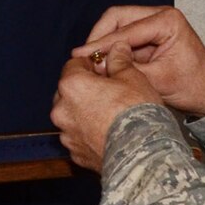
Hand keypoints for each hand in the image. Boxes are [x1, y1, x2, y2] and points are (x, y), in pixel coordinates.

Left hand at [51, 48, 160, 171]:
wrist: (142, 155)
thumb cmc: (138, 114)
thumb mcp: (133, 78)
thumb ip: (119, 61)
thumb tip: (117, 48)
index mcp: (72, 85)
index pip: (74, 64)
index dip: (91, 64)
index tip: (105, 68)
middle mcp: (61, 110)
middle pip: (70, 91)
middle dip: (86, 89)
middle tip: (110, 91)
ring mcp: (66, 134)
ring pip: (72, 115)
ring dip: (85, 112)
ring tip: (110, 115)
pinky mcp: (75, 153)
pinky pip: (78, 137)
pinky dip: (89, 133)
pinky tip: (108, 133)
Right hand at [74, 5, 204, 116]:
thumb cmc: (193, 86)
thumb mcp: (157, 80)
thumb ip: (126, 70)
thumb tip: (96, 66)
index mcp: (167, 20)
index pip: (125, 28)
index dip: (100, 44)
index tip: (80, 55)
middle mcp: (160, 15)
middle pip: (117, 18)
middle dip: (98, 37)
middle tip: (83, 57)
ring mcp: (154, 23)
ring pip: (117, 25)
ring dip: (103, 43)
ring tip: (91, 62)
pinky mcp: (149, 34)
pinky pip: (123, 36)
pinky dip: (111, 48)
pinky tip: (102, 63)